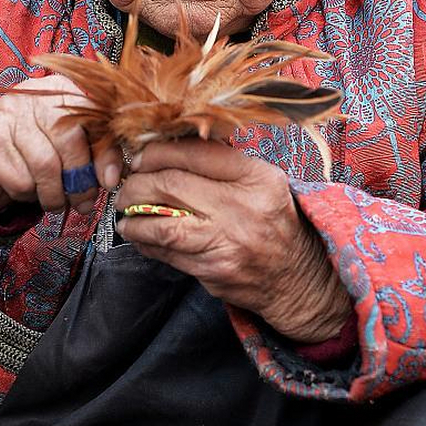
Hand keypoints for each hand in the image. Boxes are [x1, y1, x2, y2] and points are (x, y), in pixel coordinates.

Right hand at [0, 76, 123, 214]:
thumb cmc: (36, 151)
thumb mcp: (72, 148)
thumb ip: (98, 155)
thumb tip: (112, 179)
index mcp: (64, 89)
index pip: (93, 118)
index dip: (105, 154)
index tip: (109, 182)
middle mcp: (35, 95)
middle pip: (69, 140)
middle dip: (79, 180)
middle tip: (82, 202)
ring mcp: (8, 113)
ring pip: (44, 165)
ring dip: (53, 194)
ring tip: (53, 199)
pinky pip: (20, 179)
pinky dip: (27, 194)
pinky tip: (26, 188)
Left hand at [114, 139, 352, 342]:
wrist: (299, 279)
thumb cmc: (276, 224)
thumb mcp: (264, 183)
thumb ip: (224, 163)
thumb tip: (170, 147)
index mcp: (257, 178)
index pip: (194, 153)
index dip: (156, 152)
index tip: (141, 158)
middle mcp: (242, 207)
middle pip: (169, 185)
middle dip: (136, 185)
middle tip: (126, 187)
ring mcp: (227, 242)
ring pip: (161, 225)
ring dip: (133, 219)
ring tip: (126, 215)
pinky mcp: (213, 271)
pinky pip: (167, 254)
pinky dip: (146, 244)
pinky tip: (142, 237)